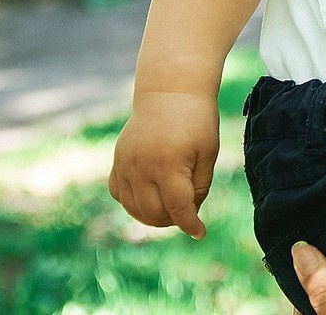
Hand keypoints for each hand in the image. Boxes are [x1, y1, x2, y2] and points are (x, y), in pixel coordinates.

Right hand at [108, 89, 217, 238]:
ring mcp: (125, 165)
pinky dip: (133, 203)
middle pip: (153, 213)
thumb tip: (189, 214)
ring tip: (172, 207)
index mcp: (169, 165)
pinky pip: (119, 194)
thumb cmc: (196, 121)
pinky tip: (150, 196)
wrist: (170, 92)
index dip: (190, 224)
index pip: (178, 208)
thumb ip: (199, 186)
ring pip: (133, 208)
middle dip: (173, 220)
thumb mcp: (208, 152)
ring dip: (152, 216)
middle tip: (188, 211)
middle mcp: (142, 168)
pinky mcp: (117, 161)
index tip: (200, 233)